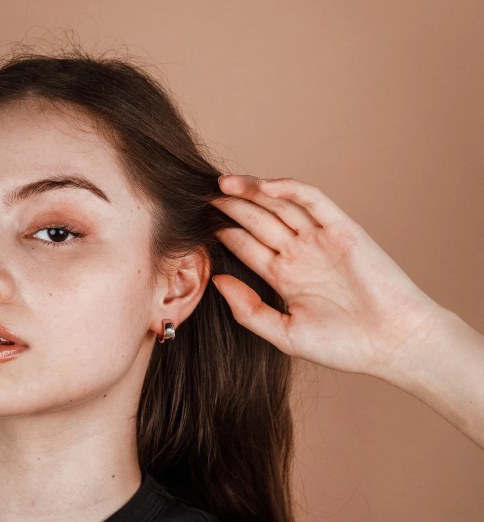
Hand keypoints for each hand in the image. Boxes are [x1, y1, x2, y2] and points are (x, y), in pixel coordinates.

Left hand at [211, 174, 443, 378]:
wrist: (394, 343)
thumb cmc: (344, 345)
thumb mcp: (285, 333)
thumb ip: (249, 309)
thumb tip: (218, 282)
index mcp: (284, 277)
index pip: (246, 246)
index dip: (224, 234)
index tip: (199, 225)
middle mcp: (299, 254)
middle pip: (258, 221)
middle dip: (232, 208)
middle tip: (204, 198)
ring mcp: (319, 240)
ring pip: (280, 206)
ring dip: (253, 193)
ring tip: (224, 185)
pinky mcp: (342, 229)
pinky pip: (313, 200)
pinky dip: (290, 190)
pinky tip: (265, 187)